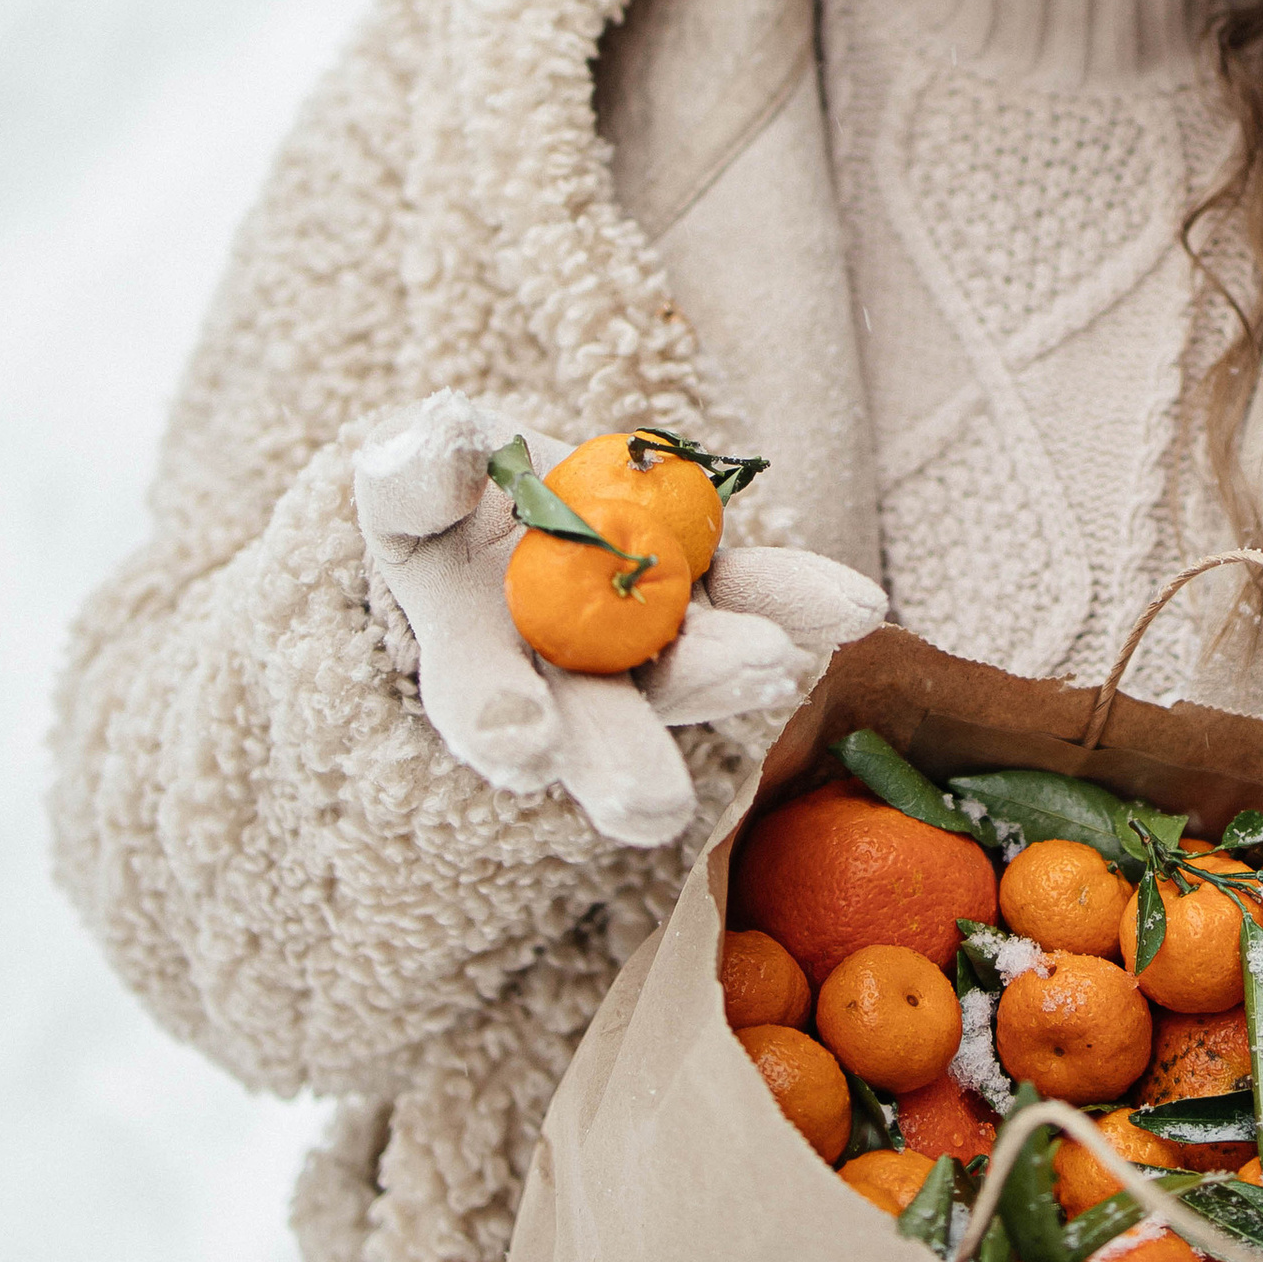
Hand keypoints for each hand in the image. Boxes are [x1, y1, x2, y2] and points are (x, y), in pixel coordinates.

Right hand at [354, 393, 883, 848]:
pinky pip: (755, 597)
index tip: (520, 747)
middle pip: (595, 725)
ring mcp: (642, 642)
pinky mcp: (704, 594)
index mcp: (470, 653)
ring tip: (773, 666)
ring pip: (685, 671)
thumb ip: (415, 474)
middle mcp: (563, 676)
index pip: (481, 698)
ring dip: (727, 673)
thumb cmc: (435, 488)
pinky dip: (802, 600)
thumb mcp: (405, 473)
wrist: (506, 486)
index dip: (499, 720)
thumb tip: (451, 452)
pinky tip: (858, 607)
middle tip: (655, 809)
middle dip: (623, 762)